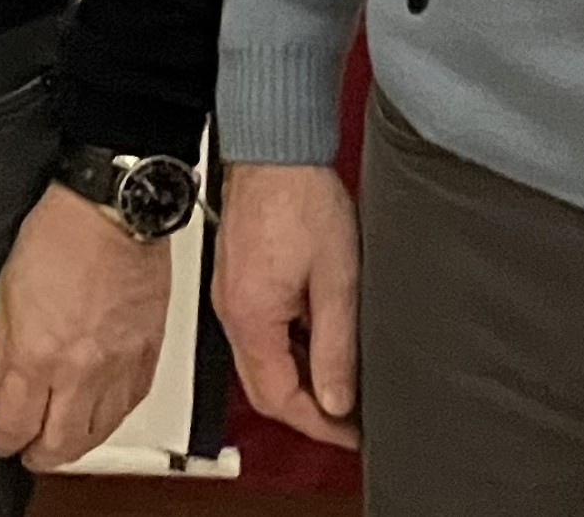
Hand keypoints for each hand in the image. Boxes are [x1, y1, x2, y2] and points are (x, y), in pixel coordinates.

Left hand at [0, 183, 171, 471]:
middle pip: (58, 443)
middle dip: (37, 456)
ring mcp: (118, 367)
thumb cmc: (60, 236)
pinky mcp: (147, 357)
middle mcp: (80, 371)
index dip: (2, 440)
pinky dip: (110, 421)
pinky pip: (129, 408)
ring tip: (59, 442)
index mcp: (38, 353)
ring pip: (97, 434)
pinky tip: (98, 417)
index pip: (16, 423)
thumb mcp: (7, 292)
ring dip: (74, 446)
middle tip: (26, 451)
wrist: (114, 211)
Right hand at [213, 160, 360, 448]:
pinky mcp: (236, 281)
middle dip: (308, 411)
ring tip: (343, 379)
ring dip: (299, 380)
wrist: (275, 149)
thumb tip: (337, 400)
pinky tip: (320, 339)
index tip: (353, 433)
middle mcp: (232, 312)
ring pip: (260, 363)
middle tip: (350, 418)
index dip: (320, 425)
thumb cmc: (301, 199)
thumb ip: (337, 346)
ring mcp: (230, 296)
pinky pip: (257, 334)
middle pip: (264, 388)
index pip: (279, 398)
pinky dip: (288, 350)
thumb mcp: (338, 280)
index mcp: (253, 318)